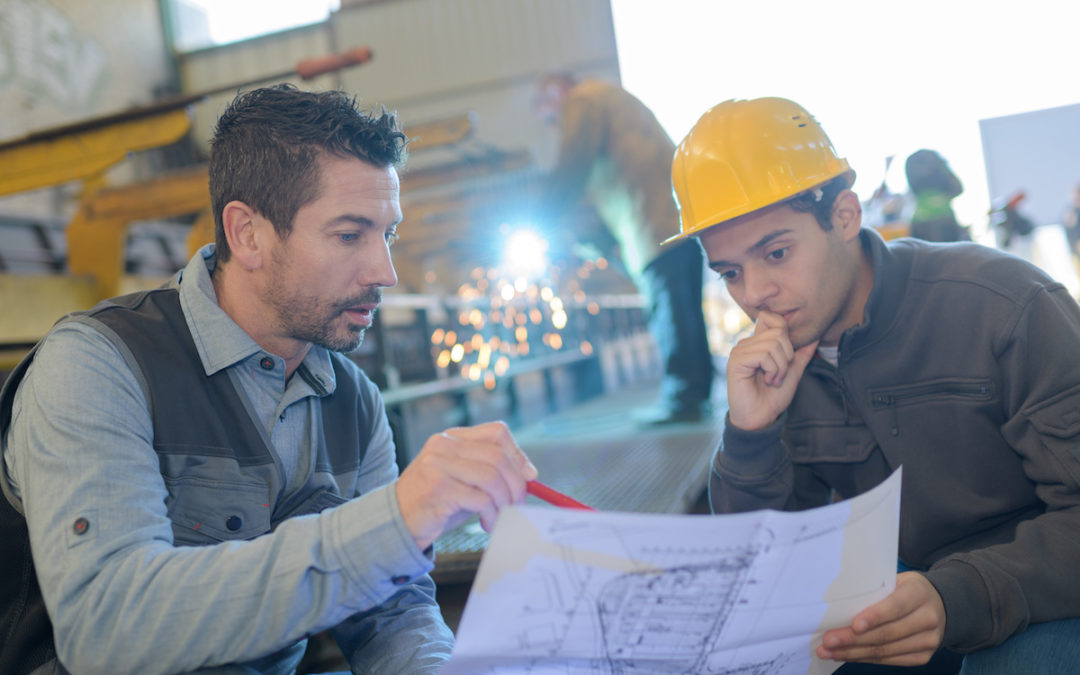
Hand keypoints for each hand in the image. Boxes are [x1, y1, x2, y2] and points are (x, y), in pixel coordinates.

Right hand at [395, 421, 537, 550]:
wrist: (397, 521)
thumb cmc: (437, 502)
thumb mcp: (465, 480)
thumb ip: (491, 472)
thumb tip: (530, 474)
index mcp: (452, 437)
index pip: (497, 432)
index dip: (518, 454)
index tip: (529, 477)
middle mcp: (444, 445)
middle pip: (498, 456)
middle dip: (516, 484)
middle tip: (518, 505)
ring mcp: (438, 465)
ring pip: (491, 478)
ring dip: (504, 503)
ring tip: (501, 518)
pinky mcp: (438, 489)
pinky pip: (480, 499)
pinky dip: (491, 514)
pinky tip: (486, 523)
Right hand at [726, 310, 817, 430]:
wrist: (761, 418)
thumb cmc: (773, 397)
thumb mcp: (793, 372)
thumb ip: (801, 354)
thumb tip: (815, 336)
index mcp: (757, 343)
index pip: (770, 317)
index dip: (784, 331)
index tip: (787, 356)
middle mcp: (746, 344)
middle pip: (778, 332)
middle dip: (787, 356)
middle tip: (780, 374)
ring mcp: (739, 351)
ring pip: (773, 344)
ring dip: (780, 367)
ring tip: (773, 380)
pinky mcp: (736, 361)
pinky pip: (763, 355)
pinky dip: (773, 370)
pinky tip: (767, 381)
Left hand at [818, 572, 945, 665]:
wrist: (940, 605)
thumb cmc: (906, 589)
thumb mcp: (896, 581)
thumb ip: (875, 591)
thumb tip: (838, 606)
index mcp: (919, 593)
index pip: (895, 606)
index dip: (874, 617)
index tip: (854, 625)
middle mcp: (928, 618)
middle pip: (886, 633)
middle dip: (853, 640)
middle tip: (827, 641)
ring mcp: (928, 641)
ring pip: (885, 651)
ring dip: (853, 653)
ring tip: (828, 652)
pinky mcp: (923, 657)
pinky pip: (889, 660)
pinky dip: (864, 659)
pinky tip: (846, 655)